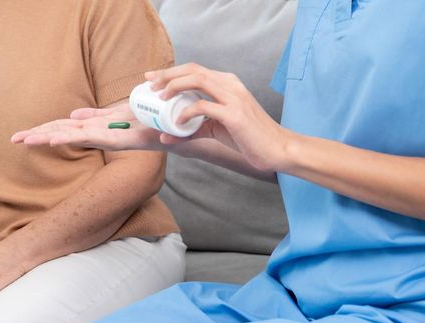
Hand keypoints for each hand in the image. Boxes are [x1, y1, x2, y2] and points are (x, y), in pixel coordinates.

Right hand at [11, 103, 169, 151]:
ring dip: (49, 137)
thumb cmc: (151, 121)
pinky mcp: (118, 138)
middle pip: (62, 131)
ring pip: (72, 136)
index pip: (63, 127)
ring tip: (26, 140)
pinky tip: (55, 140)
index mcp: (96, 126)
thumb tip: (74, 115)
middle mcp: (98, 133)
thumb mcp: (120, 114)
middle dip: (38, 135)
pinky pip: (91, 137)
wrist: (177, 129)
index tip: (21, 135)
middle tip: (13, 140)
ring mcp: (107, 136)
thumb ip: (97, 116)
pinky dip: (71, 138)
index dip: (42, 129)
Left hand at [148, 64, 294, 171]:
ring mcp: (234, 97)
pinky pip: (204, 107)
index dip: (170, 71)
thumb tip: (165, 136)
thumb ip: (191, 129)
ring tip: (160, 98)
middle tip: (150, 84)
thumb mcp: (215, 129)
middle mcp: (230, 84)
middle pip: (193, 69)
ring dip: (175, 86)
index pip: (194, 69)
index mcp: (227, 83)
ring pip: (198, 80)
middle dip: (167, 74)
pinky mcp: (234, 114)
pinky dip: (187, 112)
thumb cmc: (247, 137)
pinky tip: (178, 120)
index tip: (151, 77)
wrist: (276, 149)